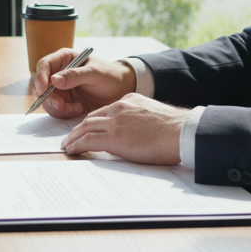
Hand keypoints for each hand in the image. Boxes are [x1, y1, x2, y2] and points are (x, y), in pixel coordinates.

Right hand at [32, 48, 136, 118]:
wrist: (120, 91)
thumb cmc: (109, 75)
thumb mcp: (94, 73)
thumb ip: (75, 75)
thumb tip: (54, 80)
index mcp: (64, 59)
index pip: (44, 65)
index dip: (40, 77)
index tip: (43, 90)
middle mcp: (59, 73)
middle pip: (42, 86)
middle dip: (50, 98)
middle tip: (61, 105)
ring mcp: (60, 89)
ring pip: (47, 100)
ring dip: (58, 107)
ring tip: (76, 107)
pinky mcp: (65, 102)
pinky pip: (56, 110)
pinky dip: (65, 112)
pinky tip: (79, 109)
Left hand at [60, 93, 185, 163]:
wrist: (182, 132)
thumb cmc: (174, 130)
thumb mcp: (151, 115)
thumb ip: (135, 121)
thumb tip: (124, 137)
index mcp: (129, 101)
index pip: (104, 111)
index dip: (92, 121)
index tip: (85, 129)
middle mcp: (119, 107)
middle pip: (90, 118)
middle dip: (78, 129)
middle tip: (70, 138)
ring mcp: (115, 122)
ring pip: (85, 128)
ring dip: (73, 138)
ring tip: (67, 146)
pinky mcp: (114, 137)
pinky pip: (88, 140)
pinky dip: (76, 145)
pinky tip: (72, 150)